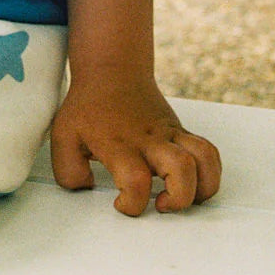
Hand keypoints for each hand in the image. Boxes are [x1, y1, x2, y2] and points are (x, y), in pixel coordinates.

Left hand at [49, 75, 221, 216]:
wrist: (112, 70)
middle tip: (159, 204)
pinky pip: (209, 151)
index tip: (121, 203)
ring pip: (204, 158)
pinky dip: (210, 173)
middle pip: (182, 169)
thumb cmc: (88, 106)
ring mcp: (170, 134)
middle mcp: (150, 139)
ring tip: (184, 197)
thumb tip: (85, 187)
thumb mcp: (64, 134)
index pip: (135, 179)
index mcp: (119, 143)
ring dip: (203, 188)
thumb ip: (67, 168)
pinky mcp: (181, 131)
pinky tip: (194, 185)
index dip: (132, 203)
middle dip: (179, 199)